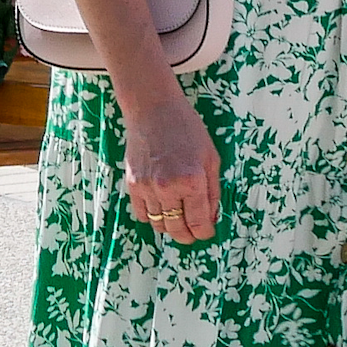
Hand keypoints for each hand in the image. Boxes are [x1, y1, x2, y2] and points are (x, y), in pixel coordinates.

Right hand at [120, 85, 221, 243]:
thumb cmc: (186, 129)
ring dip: (170, 226)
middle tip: (193, 234)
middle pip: (177, 229)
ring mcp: (147, 187)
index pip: (198, 223)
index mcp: (192, 180)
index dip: (205, 233)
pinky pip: (142, 215)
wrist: (153, 109)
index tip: (206, 232)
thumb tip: (211, 218)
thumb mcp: (210, 158)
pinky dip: (153, 217)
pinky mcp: (133, 184)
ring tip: (178, 217)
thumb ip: (213, 192)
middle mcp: (168, 187)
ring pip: (159, 225)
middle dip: (188, 236)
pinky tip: (161, 207)